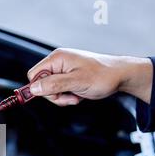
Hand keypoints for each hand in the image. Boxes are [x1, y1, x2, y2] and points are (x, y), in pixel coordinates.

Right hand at [28, 48, 152, 105]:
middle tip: (69, 96)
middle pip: (41, 84)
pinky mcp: (68, 77)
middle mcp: (58, 62)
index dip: (39, 87)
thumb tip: (33, 89)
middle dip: (54, 94)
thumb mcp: (76, 82)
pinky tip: (78, 94)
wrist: (120, 76)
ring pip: (50, 89)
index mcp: (57, 58)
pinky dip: (67, 96)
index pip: (34, 75)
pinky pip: (59, 90)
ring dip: (62, 97)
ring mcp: (63, 69)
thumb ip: (53, 84)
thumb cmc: (103, 75)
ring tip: (76, 95)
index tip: (52, 95)